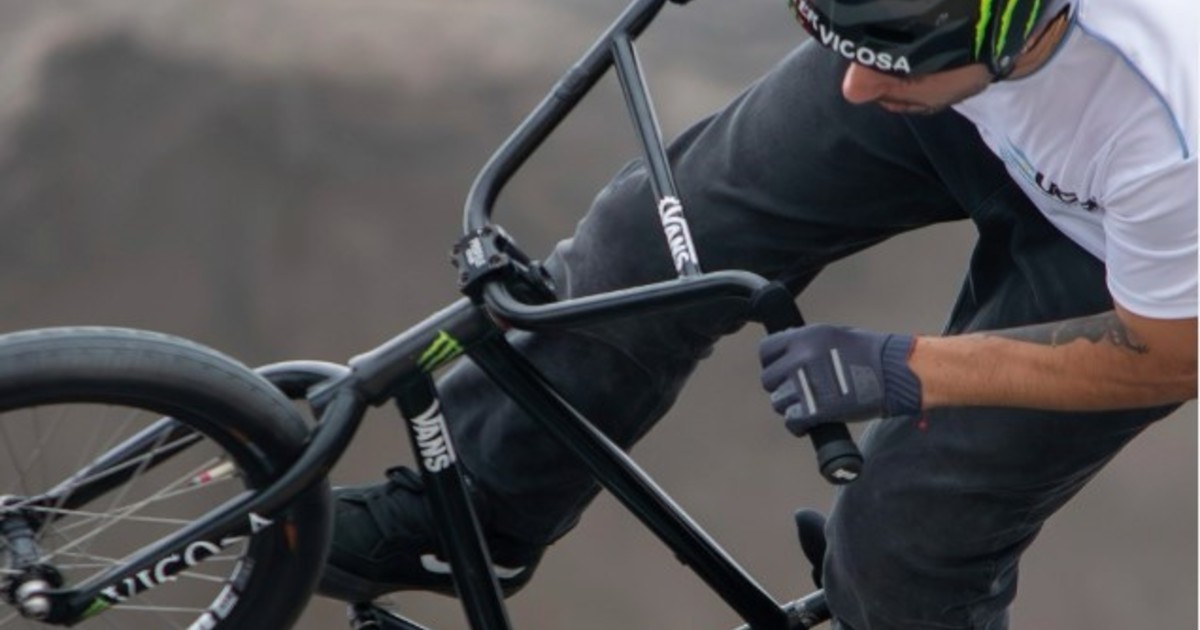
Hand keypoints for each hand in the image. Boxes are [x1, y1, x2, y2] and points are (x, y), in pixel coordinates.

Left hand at [759, 324, 921, 435]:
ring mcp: (807, 383)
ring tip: (809, 407)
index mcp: (805, 337)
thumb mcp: (835, 335)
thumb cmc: (872, 354)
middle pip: (769, 380)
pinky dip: (798, 426)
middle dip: (781, 387)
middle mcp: (801, 357)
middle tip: (800, 392)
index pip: (766, 351)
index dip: (772, 364)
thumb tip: (786, 351)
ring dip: (790, 407)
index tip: (782, 372)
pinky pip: (791, 421)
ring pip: (778, 402)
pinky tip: (808, 424)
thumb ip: (808, 342)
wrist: (897, 373)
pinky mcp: (816, 409)